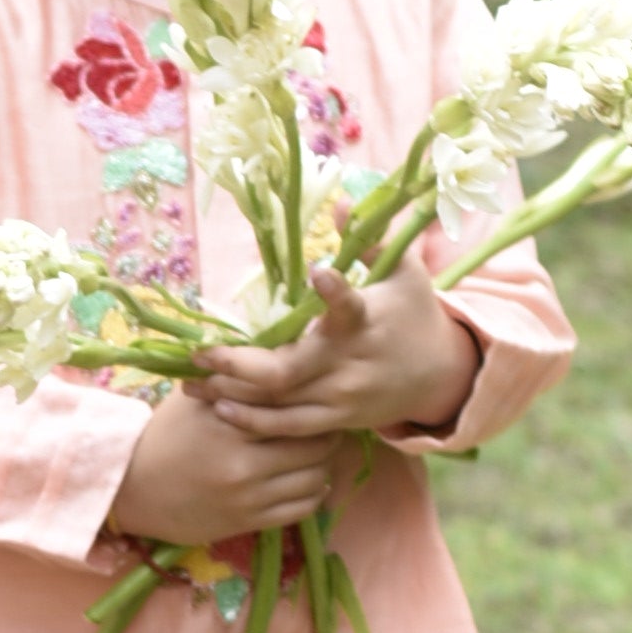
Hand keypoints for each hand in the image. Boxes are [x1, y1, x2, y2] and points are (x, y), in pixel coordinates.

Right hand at [107, 378, 349, 548]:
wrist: (129, 488)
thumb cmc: (164, 435)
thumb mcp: (193, 398)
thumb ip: (234, 380)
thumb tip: (276, 352)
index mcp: (230, 423)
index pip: (293, 408)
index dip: (313, 401)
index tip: (317, 396)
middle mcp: (243, 462)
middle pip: (314, 445)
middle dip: (327, 433)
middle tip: (326, 425)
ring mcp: (248, 497)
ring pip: (314, 479)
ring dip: (323, 465)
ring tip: (317, 454)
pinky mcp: (248, 522)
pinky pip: (301, 510)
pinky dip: (313, 494)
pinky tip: (306, 481)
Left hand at [214, 265, 480, 458]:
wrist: (441, 377)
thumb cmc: (415, 315)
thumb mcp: (407, 273)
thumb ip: (373, 241)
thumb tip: (340, 204)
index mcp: (367, 321)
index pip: (350, 308)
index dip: (335, 293)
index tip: (318, 274)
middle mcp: (350, 363)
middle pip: (288, 371)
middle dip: (240, 364)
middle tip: (200, 352)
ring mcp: (341, 397)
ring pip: (279, 403)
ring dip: (232, 394)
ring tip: (190, 383)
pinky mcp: (336, 421)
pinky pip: (288, 428)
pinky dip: (253, 422)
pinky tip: (220, 409)